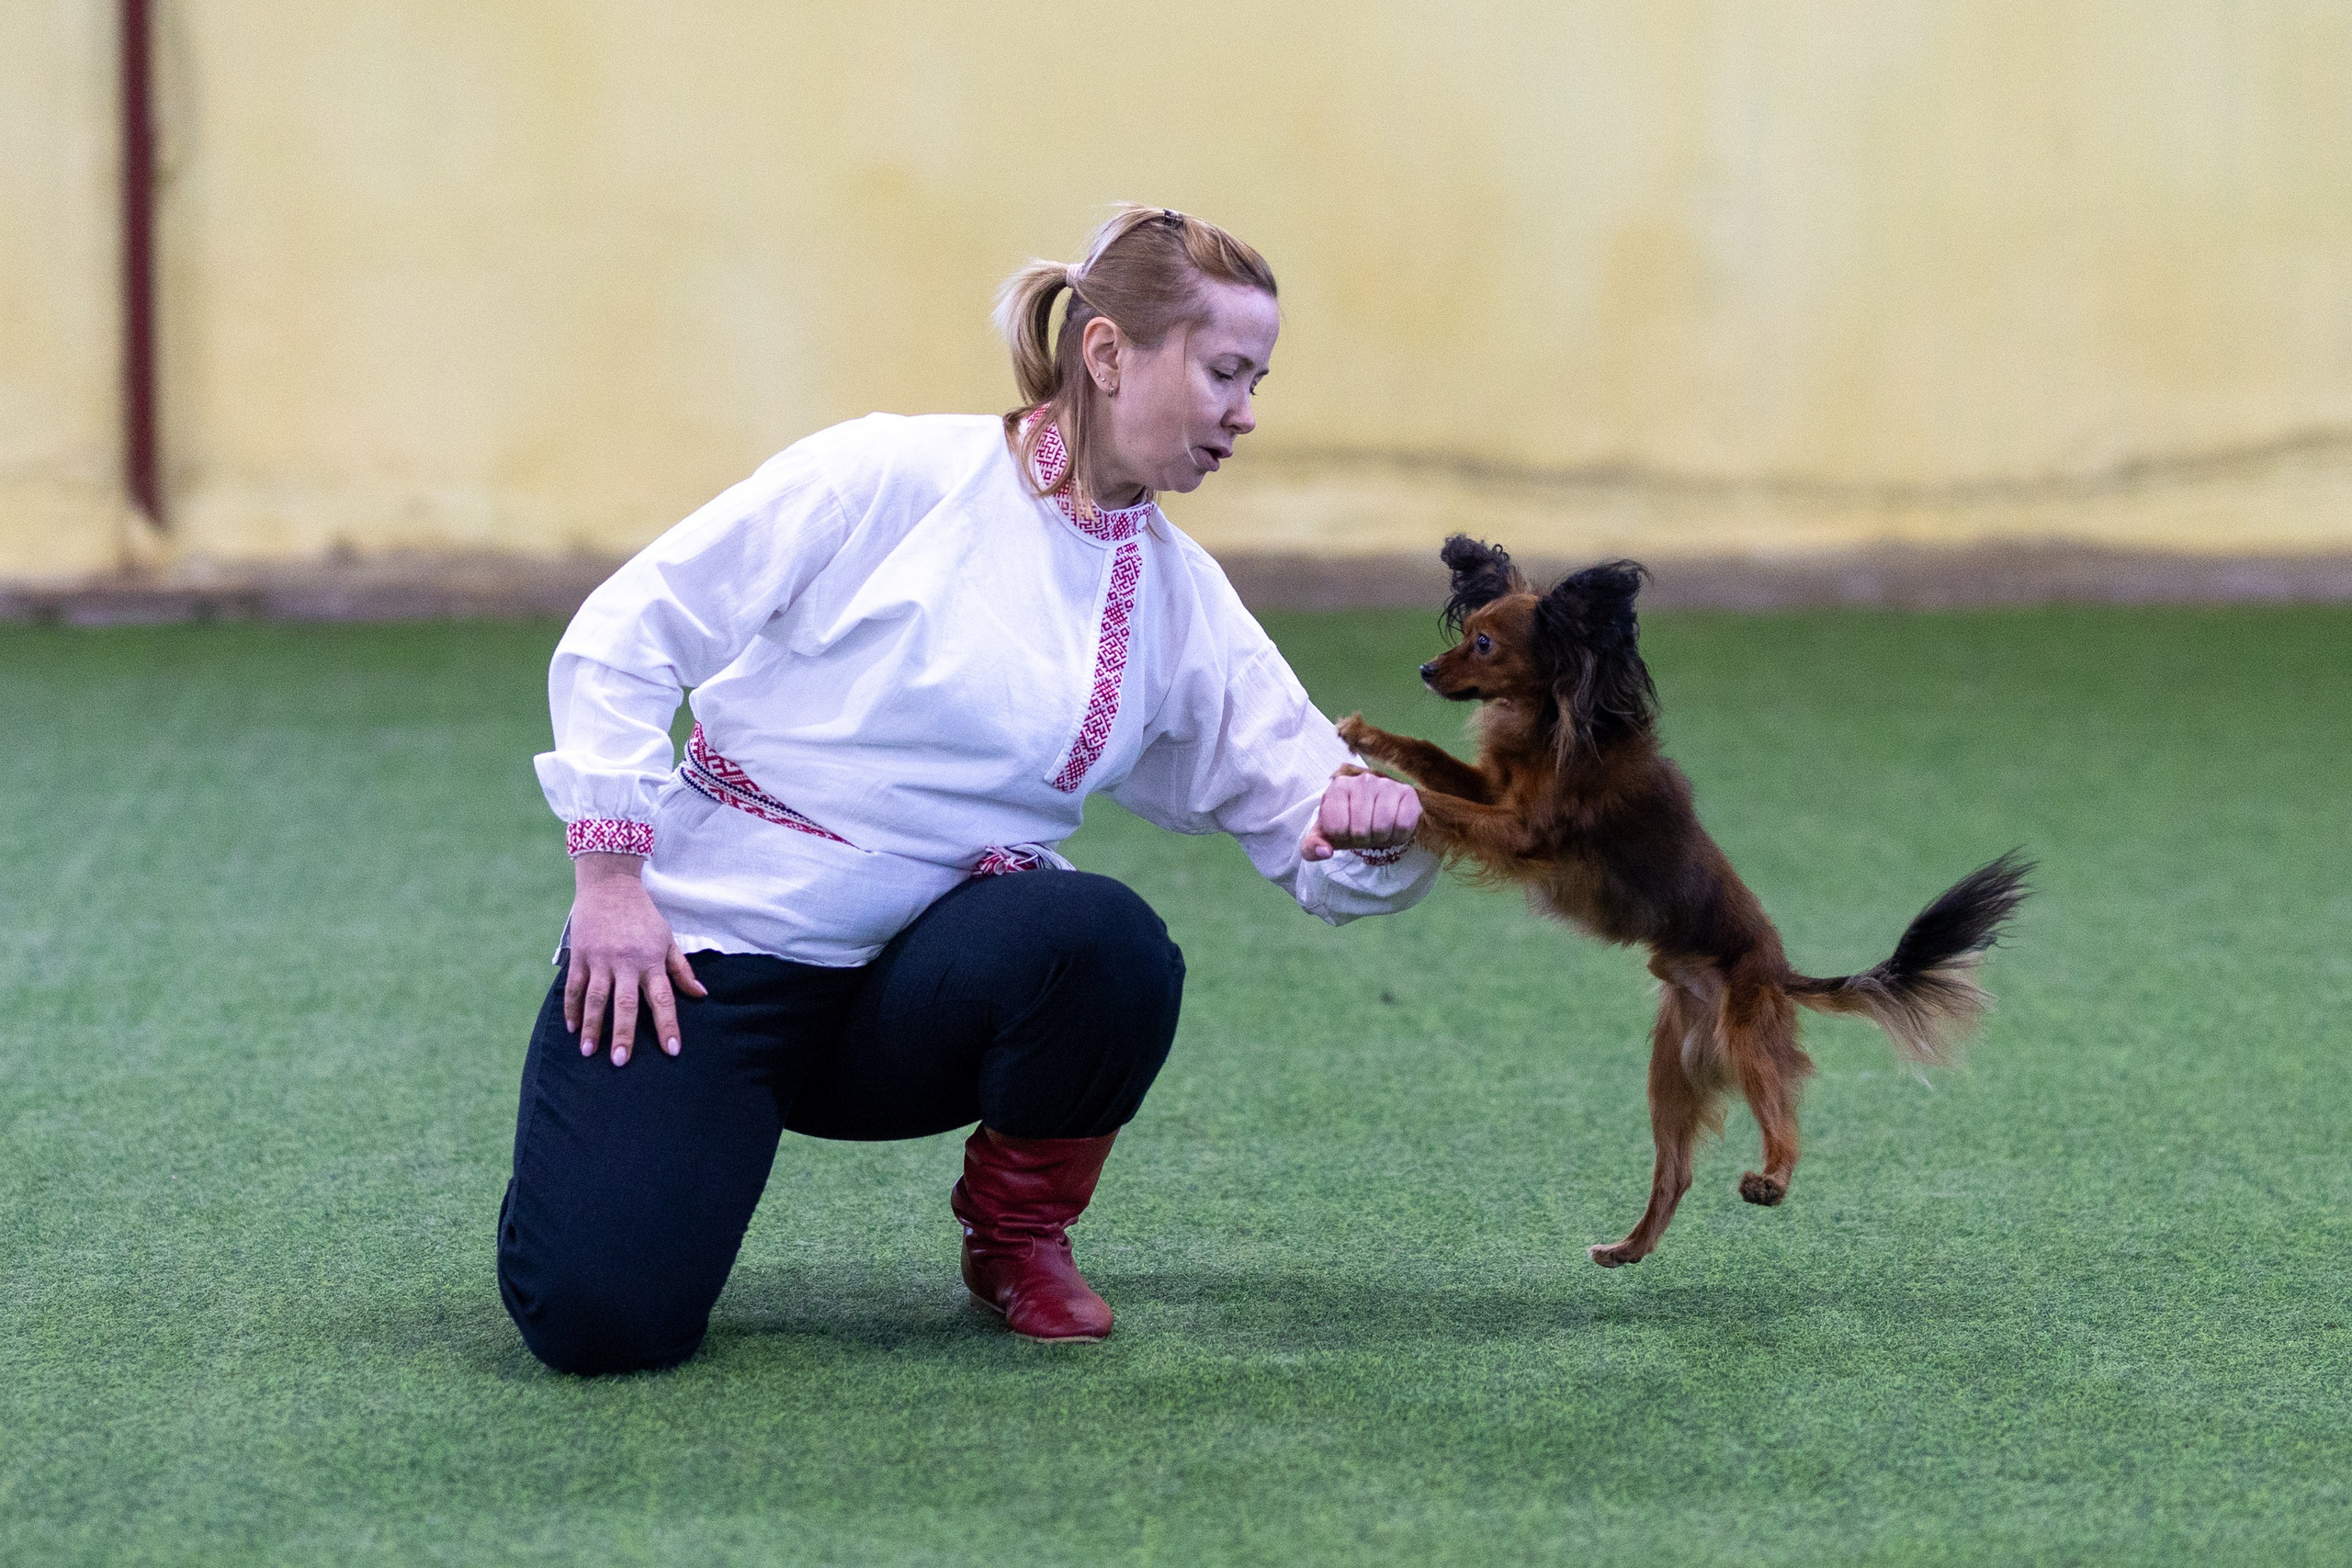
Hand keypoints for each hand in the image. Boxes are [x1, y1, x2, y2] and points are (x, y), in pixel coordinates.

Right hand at [562, 852, 707, 1066]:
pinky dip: (572, 1008)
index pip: (663, 999)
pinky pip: (574, 987)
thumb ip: (681, 969)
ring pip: (595, 999)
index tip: (672, 1050)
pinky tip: (572, 1029)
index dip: (668, 1025)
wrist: (610, 885)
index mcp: (651, 961)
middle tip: (620, 1061)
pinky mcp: (580, 955)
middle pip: (625, 1004)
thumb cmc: (643, 915)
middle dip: (624, 1034)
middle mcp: (625, 963)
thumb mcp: (667, 939)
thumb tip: (701, 994)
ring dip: (592, 1027)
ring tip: (589, 1052)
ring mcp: (600, 960)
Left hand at [1300, 768, 1420, 862]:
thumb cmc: (1347, 823)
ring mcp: (1387, 784)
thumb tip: (1325, 852)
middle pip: (1360, 830)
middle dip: (1362, 841)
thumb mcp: (1325, 836)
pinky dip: (1398, 836)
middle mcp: (1363, 780)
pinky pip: (1403, 825)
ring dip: (1380, 839)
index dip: (1341, 839)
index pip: (1336, 828)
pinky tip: (1392, 828)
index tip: (1345, 832)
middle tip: (1364, 834)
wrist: (1374, 813)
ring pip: (1382, 827)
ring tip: (1378, 831)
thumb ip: (1313, 847)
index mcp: (1338, 787)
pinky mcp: (1407, 792)